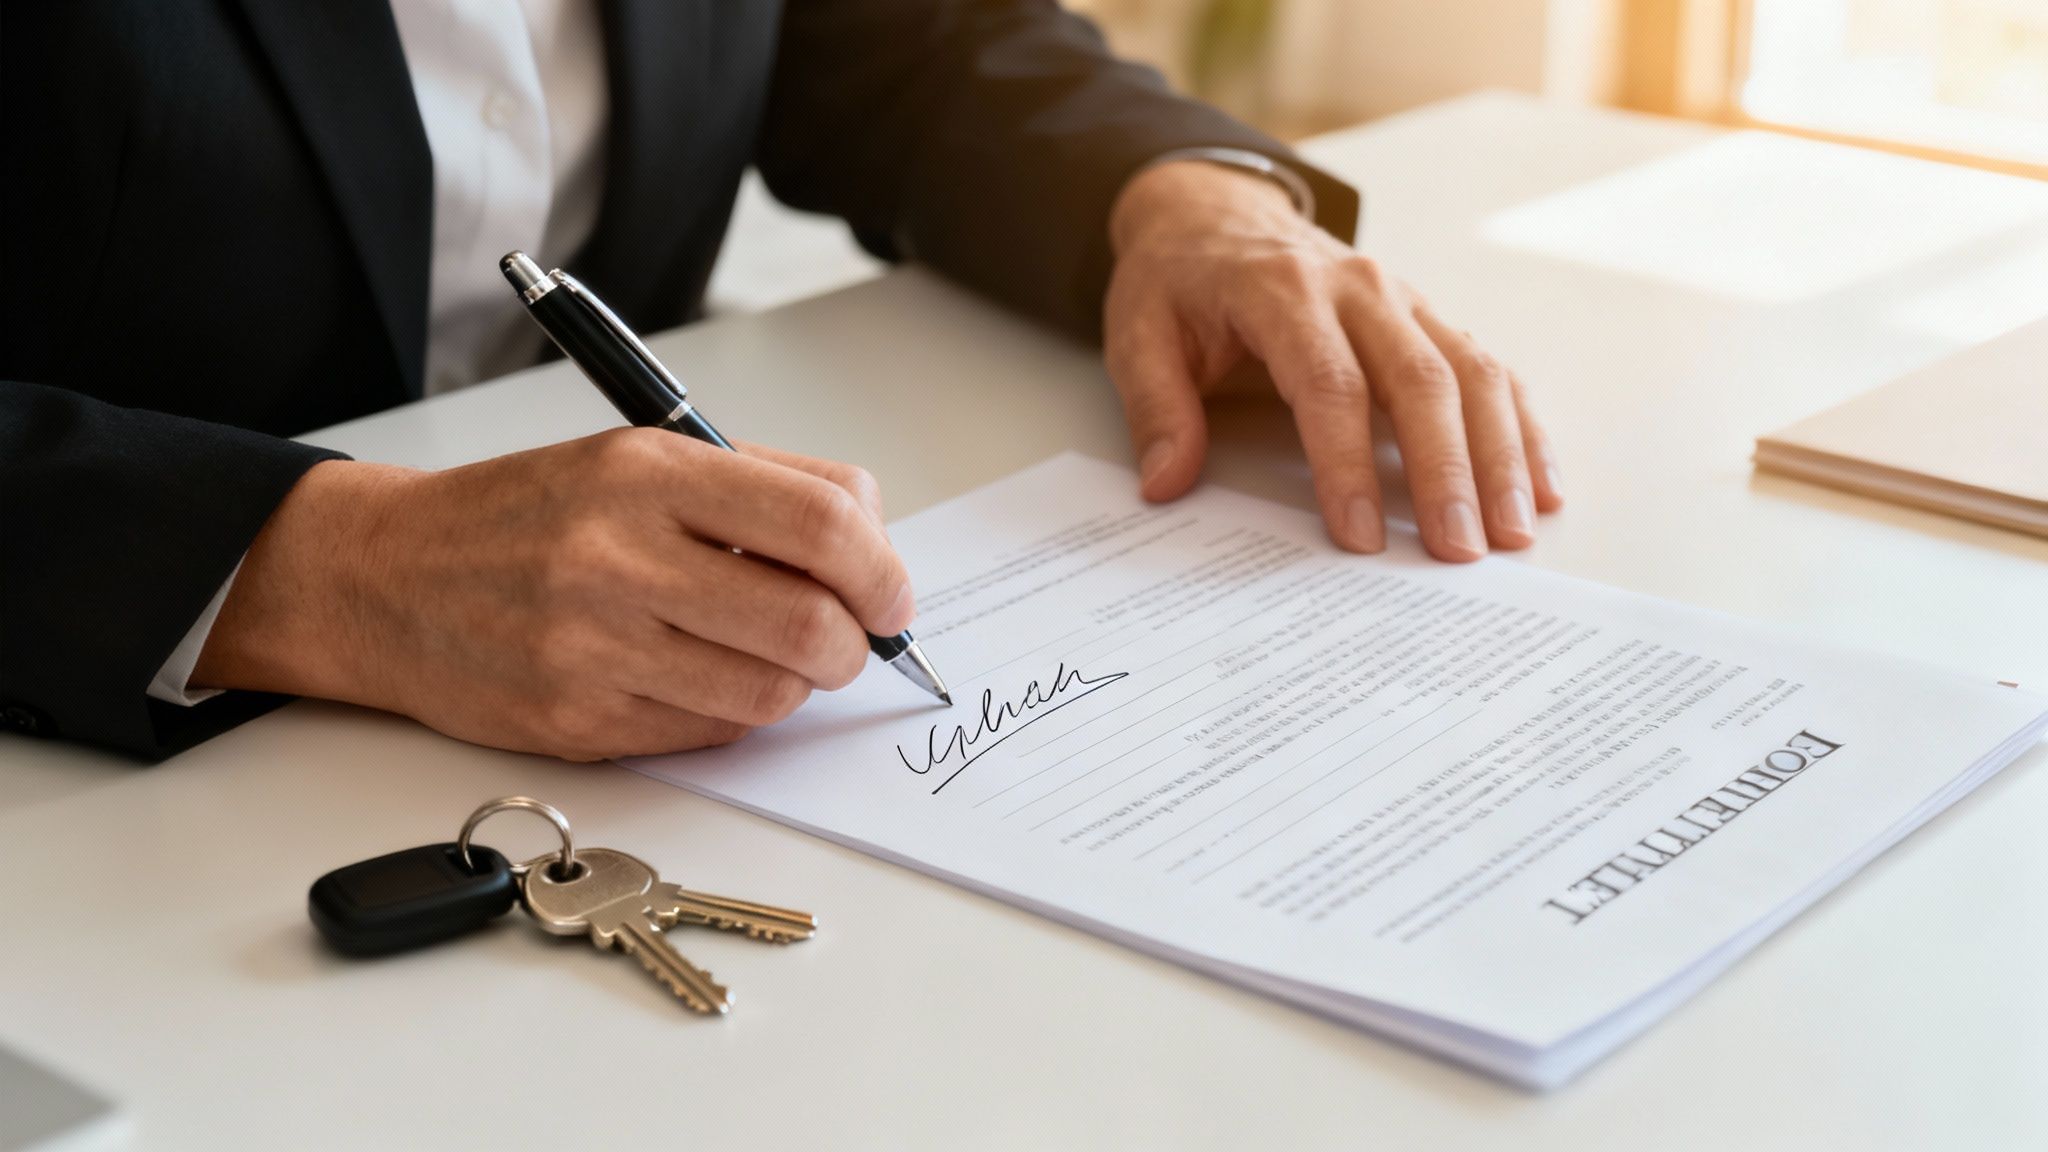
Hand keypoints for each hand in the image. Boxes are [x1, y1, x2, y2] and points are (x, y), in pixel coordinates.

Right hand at [192, 430, 914, 759]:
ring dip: (798, 684)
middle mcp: (619, 557)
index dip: (883, 572)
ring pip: (770, 694)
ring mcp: (595, 648)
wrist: (384, 578)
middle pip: (810, 624)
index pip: (823, 526)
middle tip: (851, 639)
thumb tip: (873, 539)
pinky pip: (711, 733)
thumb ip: (762, 486)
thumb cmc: (526, 515)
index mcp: (648, 473)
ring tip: (771, 655)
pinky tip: (704, 676)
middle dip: (857, 644)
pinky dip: (735, 713)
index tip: (891, 595)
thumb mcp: (637, 457)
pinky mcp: (578, 722)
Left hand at [1105, 160, 1562, 560]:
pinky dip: (1521, 428)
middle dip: (1446, 470)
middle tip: (1459, 549)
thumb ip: (1155, 407)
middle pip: (1420, 380)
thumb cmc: (1180, 283)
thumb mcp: (1138, 333)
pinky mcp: (1427, 319)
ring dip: (1499, 456)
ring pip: (1471, 373)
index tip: (1361, 534)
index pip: (1329, 384)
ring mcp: (1404, 301)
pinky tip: (1539, 486)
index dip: (1347, 464)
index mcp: (1284, 292)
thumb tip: (1168, 481)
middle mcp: (1358, 289)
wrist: (1215, 217)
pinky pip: (1489, 370)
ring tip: (1512, 533)